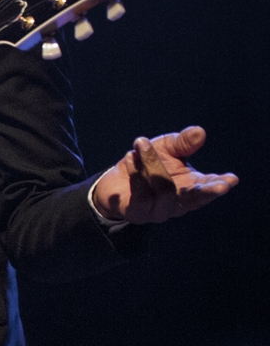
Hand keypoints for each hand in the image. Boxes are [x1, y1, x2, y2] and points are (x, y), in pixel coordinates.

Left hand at [93, 126, 237, 223]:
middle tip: (221, 186)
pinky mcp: (137, 213)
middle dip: (207, 191)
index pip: (208, 189)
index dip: (220, 185)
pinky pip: (141, 196)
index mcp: (190, 188)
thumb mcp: (166, 148)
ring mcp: (158, 211)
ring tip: (141, 143)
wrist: (114, 179)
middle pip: (195, 199)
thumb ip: (182, 143)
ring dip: (152, 163)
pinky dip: (135, 173)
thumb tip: (199, 132)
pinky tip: (130, 158)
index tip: (232, 180)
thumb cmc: (147, 164)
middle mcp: (178, 203)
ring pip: (164, 190)